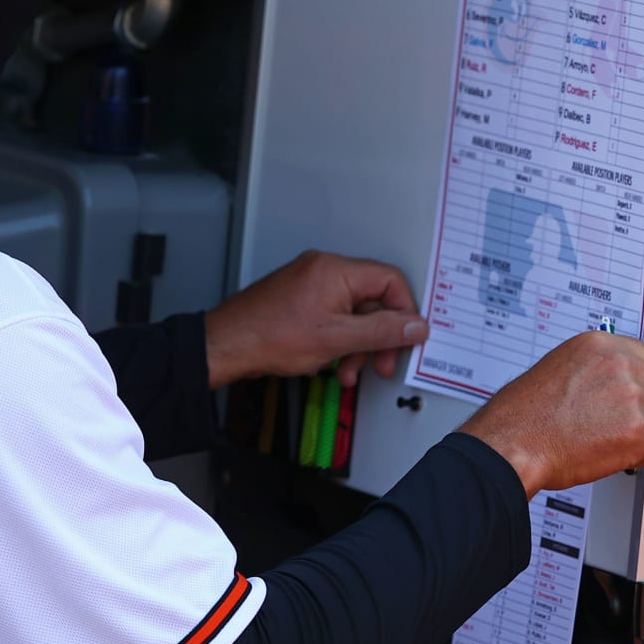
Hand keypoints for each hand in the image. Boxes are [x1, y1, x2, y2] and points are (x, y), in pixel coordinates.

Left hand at [204, 250, 429, 388]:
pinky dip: (338, 340)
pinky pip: (333, 315)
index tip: (407, 338)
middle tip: (382, 364)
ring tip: (349, 373)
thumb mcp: (337, 339)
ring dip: (357, 345)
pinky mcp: (300, 298)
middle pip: (372, 299)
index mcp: (335, 270)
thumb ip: (382, 332)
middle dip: (379, 337)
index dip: (404, 311)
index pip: (390, 281)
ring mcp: (310, 283)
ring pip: (352, 312)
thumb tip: (416, 326)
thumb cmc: (268, 337)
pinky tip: (332, 364)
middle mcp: (323, 269)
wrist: (227, 345)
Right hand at [462, 331, 643, 497]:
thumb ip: (595, 369)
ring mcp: (631, 397)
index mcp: (599, 345)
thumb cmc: (523, 416)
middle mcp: (620, 365)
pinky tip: (605, 453)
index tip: (631, 396)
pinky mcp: (637, 431)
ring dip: (639, 434)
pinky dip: (635, 457)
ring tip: (602, 439)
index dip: (641, 382)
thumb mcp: (559, 368)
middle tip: (617, 423)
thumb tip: (618, 382)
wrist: (511, 444)